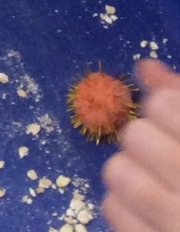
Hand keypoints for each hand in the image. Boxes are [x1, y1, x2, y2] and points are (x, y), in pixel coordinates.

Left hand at [103, 60, 179, 230]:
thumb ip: (179, 96)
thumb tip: (145, 67)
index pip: (163, 105)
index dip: (162, 107)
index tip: (171, 120)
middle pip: (134, 135)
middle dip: (144, 138)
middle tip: (163, 152)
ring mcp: (172, 222)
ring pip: (117, 172)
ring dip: (128, 170)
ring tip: (152, 179)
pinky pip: (111, 208)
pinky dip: (122, 204)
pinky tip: (144, 207)